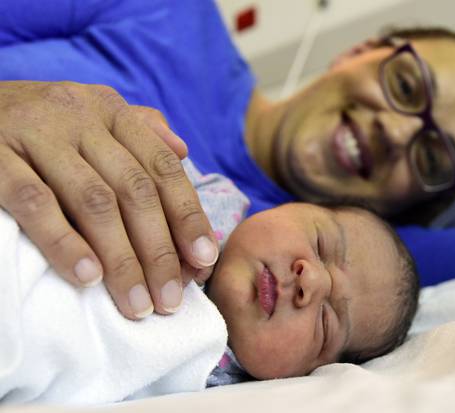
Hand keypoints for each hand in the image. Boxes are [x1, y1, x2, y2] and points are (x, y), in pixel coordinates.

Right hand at [0, 81, 218, 318]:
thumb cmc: (39, 124)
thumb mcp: (90, 116)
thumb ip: (139, 131)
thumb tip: (184, 152)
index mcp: (110, 111)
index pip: (162, 168)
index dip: (187, 216)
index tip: (204, 261)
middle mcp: (79, 117)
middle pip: (135, 190)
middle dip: (159, 250)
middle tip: (170, 299)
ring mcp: (35, 134)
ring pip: (94, 202)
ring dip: (121, 259)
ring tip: (137, 303)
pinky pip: (35, 202)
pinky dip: (64, 242)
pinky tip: (87, 277)